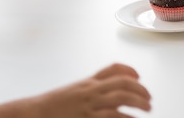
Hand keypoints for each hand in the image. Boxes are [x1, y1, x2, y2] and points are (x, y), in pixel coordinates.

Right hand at [33, 63, 151, 117]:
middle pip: (122, 83)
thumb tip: (105, 92)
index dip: (129, 70)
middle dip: (140, 89)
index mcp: (87, 83)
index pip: (113, 69)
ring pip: (121, 97)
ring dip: (139, 102)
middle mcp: (91, 91)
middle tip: (149, 98)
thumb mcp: (73, 92)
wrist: (34, 113)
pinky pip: (113, 116)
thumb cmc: (52, 106)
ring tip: (147, 108)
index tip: (139, 76)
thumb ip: (89, 89)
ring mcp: (90, 105)